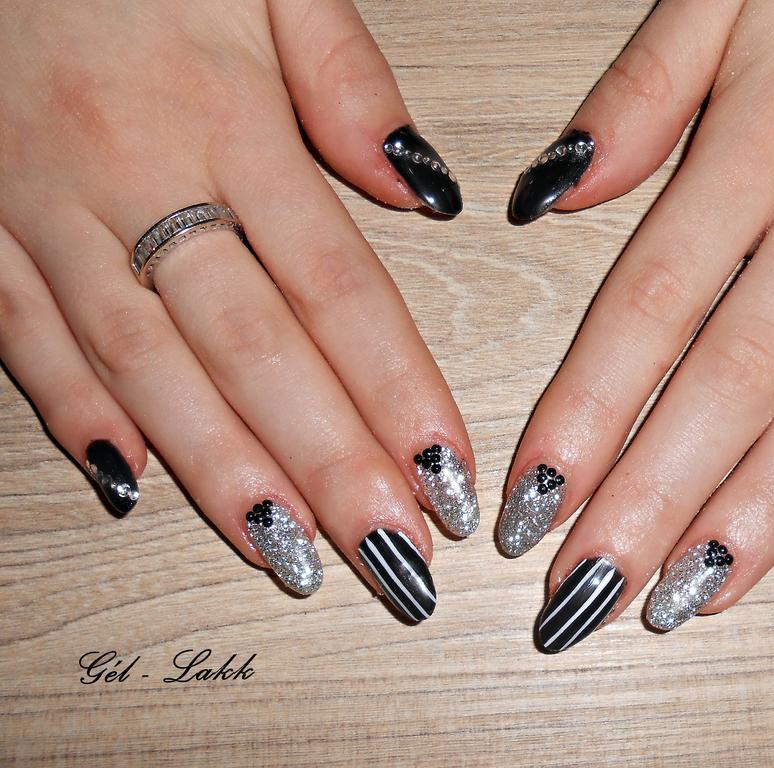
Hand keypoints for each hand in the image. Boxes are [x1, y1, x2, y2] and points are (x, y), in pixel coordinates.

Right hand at [0, 0, 473, 617]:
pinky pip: (21, 330)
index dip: (399, 390)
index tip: (448, 474)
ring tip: (292, 557)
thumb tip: (423, 185)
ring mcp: (49, 208)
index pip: (339, 289)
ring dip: (221, 470)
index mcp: (227, 121)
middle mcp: (141, 180)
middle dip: (330, 464)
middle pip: (254, 351)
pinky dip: (72, 409)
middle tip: (392, 554)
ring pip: (146, 365)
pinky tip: (130, 483)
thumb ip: (347, 78)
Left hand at [502, 0, 773, 650]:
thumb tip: (549, 193)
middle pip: (730, 381)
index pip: (646, 307)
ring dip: (762, 510)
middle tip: (589, 592)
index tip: (531, 501)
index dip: (582, 413)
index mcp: (761, 147)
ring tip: (691, 596)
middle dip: (652, 499)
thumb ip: (638, 94)